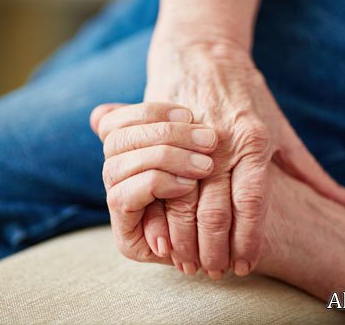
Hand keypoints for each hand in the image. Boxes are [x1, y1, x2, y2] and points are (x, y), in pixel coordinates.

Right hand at [91, 101, 216, 270]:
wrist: (235, 234)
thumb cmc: (219, 180)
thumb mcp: (196, 144)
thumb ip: (166, 123)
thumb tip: (109, 108)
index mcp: (122, 150)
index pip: (113, 121)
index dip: (148, 112)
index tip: (189, 112)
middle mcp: (113, 177)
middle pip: (114, 141)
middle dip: (163, 135)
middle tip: (207, 139)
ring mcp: (117, 207)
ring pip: (116, 166)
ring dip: (164, 159)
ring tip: (204, 165)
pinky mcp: (125, 236)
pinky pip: (123, 197)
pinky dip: (156, 184)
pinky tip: (188, 185)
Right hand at [142, 38, 344, 276]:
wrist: (203, 51)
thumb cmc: (248, 92)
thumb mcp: (281, 127)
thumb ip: (309, 169)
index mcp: (254, 140)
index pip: (253, 203)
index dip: (248, 240)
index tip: (245, 266)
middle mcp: (222, 141)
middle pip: (216, 210)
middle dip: (215, 250)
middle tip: (217, 272)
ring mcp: (190, 137)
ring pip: (183, 202)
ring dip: (186, 240)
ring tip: (191, 263)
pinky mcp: (166, 133)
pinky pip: (158, 183)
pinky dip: (160, 216)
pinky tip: (164, 238)